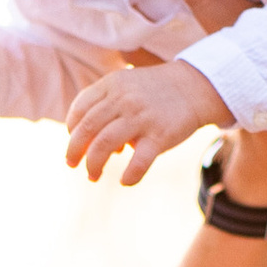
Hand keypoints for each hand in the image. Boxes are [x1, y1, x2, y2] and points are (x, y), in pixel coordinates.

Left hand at [64, 54, 231, 186]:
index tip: (75, 143)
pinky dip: (129, 176)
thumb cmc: (154, 93)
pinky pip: (139, 162)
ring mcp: (142, 117)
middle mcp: (124, 99)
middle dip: (74, 152)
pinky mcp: (160, 135)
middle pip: (87, 129)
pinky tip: (125, 181)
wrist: (194, 87)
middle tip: (73, 165)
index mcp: (112, 85)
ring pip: (104, 145)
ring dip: (93, 165)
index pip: (79, 110)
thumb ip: (104, 108)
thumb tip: (91, 148)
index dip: (72, 131)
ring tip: (92, 176)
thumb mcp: (126, 87)